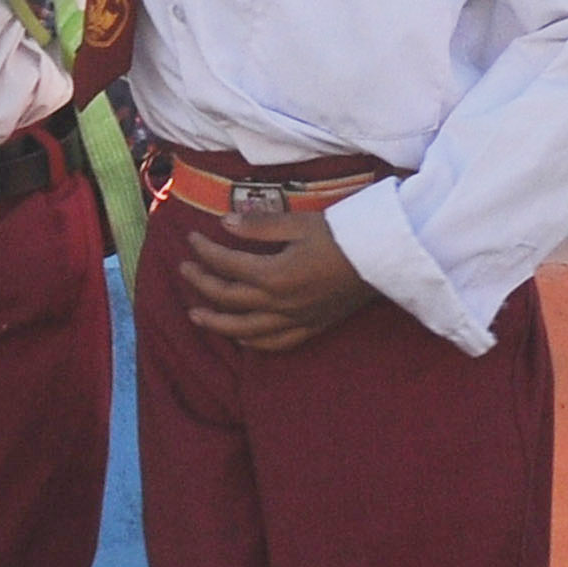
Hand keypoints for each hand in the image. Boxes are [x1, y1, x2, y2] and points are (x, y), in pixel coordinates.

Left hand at [179, 211, 374, 351]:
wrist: (382, 258)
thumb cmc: (342, 235)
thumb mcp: (299, 223)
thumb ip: (260, 226)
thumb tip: (225, 224)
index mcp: (274, 275)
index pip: (227, 264)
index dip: (204, 251)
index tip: (191, 239)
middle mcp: (280, 304)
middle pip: (229, 298)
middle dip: (202, 283)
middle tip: (184, 270)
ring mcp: (295, 320)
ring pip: (245, 329)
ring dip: (217, 322)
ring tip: (196, 315)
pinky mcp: (311, 327)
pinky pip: (276, 343)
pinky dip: (253, 343)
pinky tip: (240, 338)